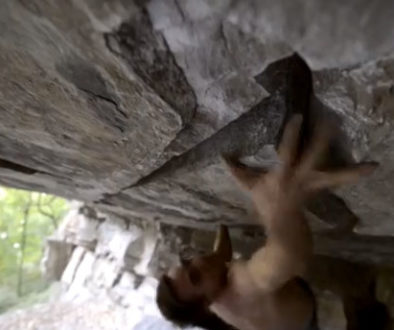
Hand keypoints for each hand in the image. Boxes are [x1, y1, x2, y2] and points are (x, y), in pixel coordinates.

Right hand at [224, 115, 377, 216]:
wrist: (283, 229)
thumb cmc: (266, 204)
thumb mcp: (250, 187)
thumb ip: (237, 171)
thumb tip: (222, 156)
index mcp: (282, 175)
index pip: (287, 151)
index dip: (292, 134)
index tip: (299, 116)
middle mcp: (300, 178)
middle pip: (314, 158)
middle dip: (322, 140)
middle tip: (332, 121)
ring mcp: (313, 185)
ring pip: (334, 176)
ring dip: (351, 169)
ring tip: (372, 163)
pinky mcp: (321, 189)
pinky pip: (339, 180)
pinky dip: (354, 173)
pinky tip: (372, 166)